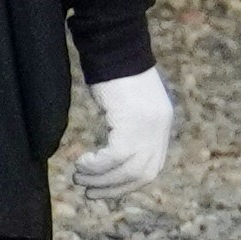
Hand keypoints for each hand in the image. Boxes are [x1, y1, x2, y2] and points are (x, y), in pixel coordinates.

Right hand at [69, 65, 176, 191]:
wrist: (115, 46)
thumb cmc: (115, 74)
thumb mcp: (128, 106)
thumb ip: (129, 130)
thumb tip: (114, 158)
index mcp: (161, 125)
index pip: (152, 168)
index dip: (129, 184)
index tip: (107, 190)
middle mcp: (160, 128)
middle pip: (142, 174)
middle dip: (114, 188)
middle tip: (89, 193)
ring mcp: (149, 126)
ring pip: (127, 169)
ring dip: (100, 179)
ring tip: (78, 178)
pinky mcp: (132, 121)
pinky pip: (114, 156)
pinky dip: (96, 165)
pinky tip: (81, 162)